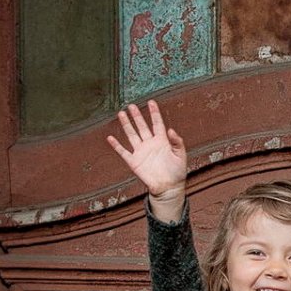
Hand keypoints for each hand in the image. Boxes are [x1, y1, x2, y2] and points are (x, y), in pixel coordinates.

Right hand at [106, 100, 187, 218]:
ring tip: (121, 113)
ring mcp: (141, 152)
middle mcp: (150, 144)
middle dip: (137, 116)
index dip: (154, 113)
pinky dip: (116, 145)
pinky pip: (123, 152)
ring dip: (126, 125)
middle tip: (132, 106)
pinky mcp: (134, 162)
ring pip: (132, 135)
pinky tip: (110, 137)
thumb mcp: (181, 156)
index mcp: (162, 141)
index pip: (157, 123)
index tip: (151, 102)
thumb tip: (171, 130)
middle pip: (142, 126)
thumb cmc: (177, 173)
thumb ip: (177, 142)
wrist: (168, 188)